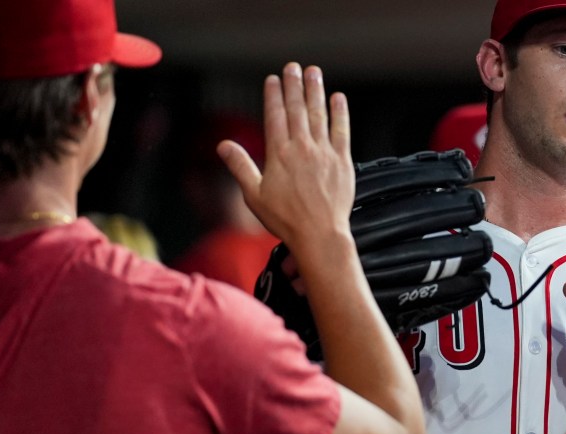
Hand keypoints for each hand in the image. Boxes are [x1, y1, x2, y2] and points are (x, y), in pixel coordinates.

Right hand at [217, 63, 354, 252]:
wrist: (319, 235)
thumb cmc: (285, 219)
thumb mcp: (254, 195)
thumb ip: (240, 166)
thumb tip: (223, 145)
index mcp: (279, 154)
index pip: (274, 116)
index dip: (273, 95)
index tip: (273, 79)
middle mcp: (301, 148)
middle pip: (296, 109)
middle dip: (294, 85)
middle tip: (292, 67)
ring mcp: (323, 153)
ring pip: (319, 114)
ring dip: (315, 91)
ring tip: (313, 72)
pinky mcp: (342, 161)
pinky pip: (341, 131)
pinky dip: (340, 113)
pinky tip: (338, 98)